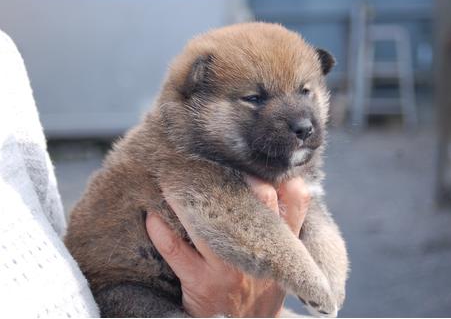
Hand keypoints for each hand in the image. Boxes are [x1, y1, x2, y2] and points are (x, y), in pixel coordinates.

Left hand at [145, 176, 309, 316]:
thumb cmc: (262, 292)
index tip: (265, 161)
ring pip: (208, 224)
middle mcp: (258, 257)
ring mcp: (228, 270)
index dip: (286, 178)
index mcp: (282, 250)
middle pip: (258, 205)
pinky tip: (152, 217)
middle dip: (237, 178)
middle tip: (210, 159)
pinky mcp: (200, 284)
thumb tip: (273, 187)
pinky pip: (176, 251)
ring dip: (185, 199)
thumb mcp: (283, 267)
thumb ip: (283, 233)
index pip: (296, 204)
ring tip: (170, 179)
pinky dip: (160, 232)